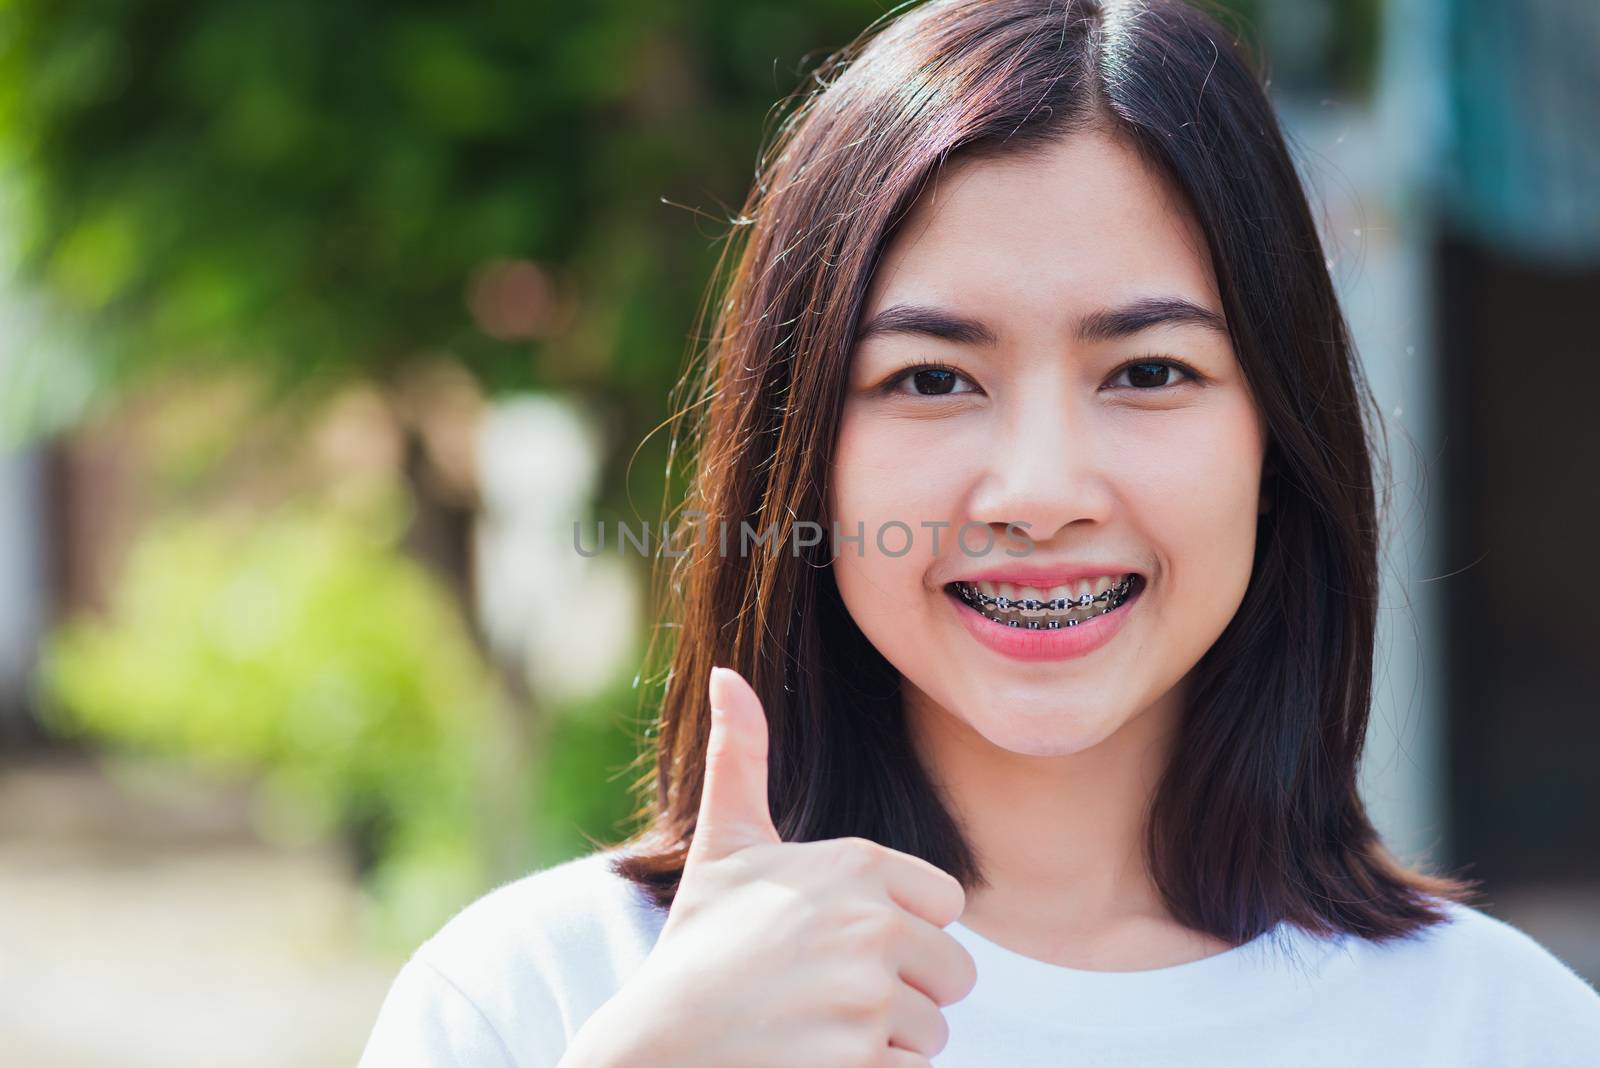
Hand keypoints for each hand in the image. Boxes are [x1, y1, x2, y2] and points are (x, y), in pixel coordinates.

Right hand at [580, 666, 976, 1067]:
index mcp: (857, 864)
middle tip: (825, 996)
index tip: (838, 943)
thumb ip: (740, 758)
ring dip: (886, 1042)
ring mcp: (868, 995)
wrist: (656, 1050)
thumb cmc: (698, 948)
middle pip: (953, 972)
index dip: (903, 932)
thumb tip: (726, 674)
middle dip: (903, 992)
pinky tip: (817, 1065)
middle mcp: (872, 922)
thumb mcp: (724, 848)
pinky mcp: (862, 1062)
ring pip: (933, 1030)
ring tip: (815, 1032)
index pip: (946, 905)